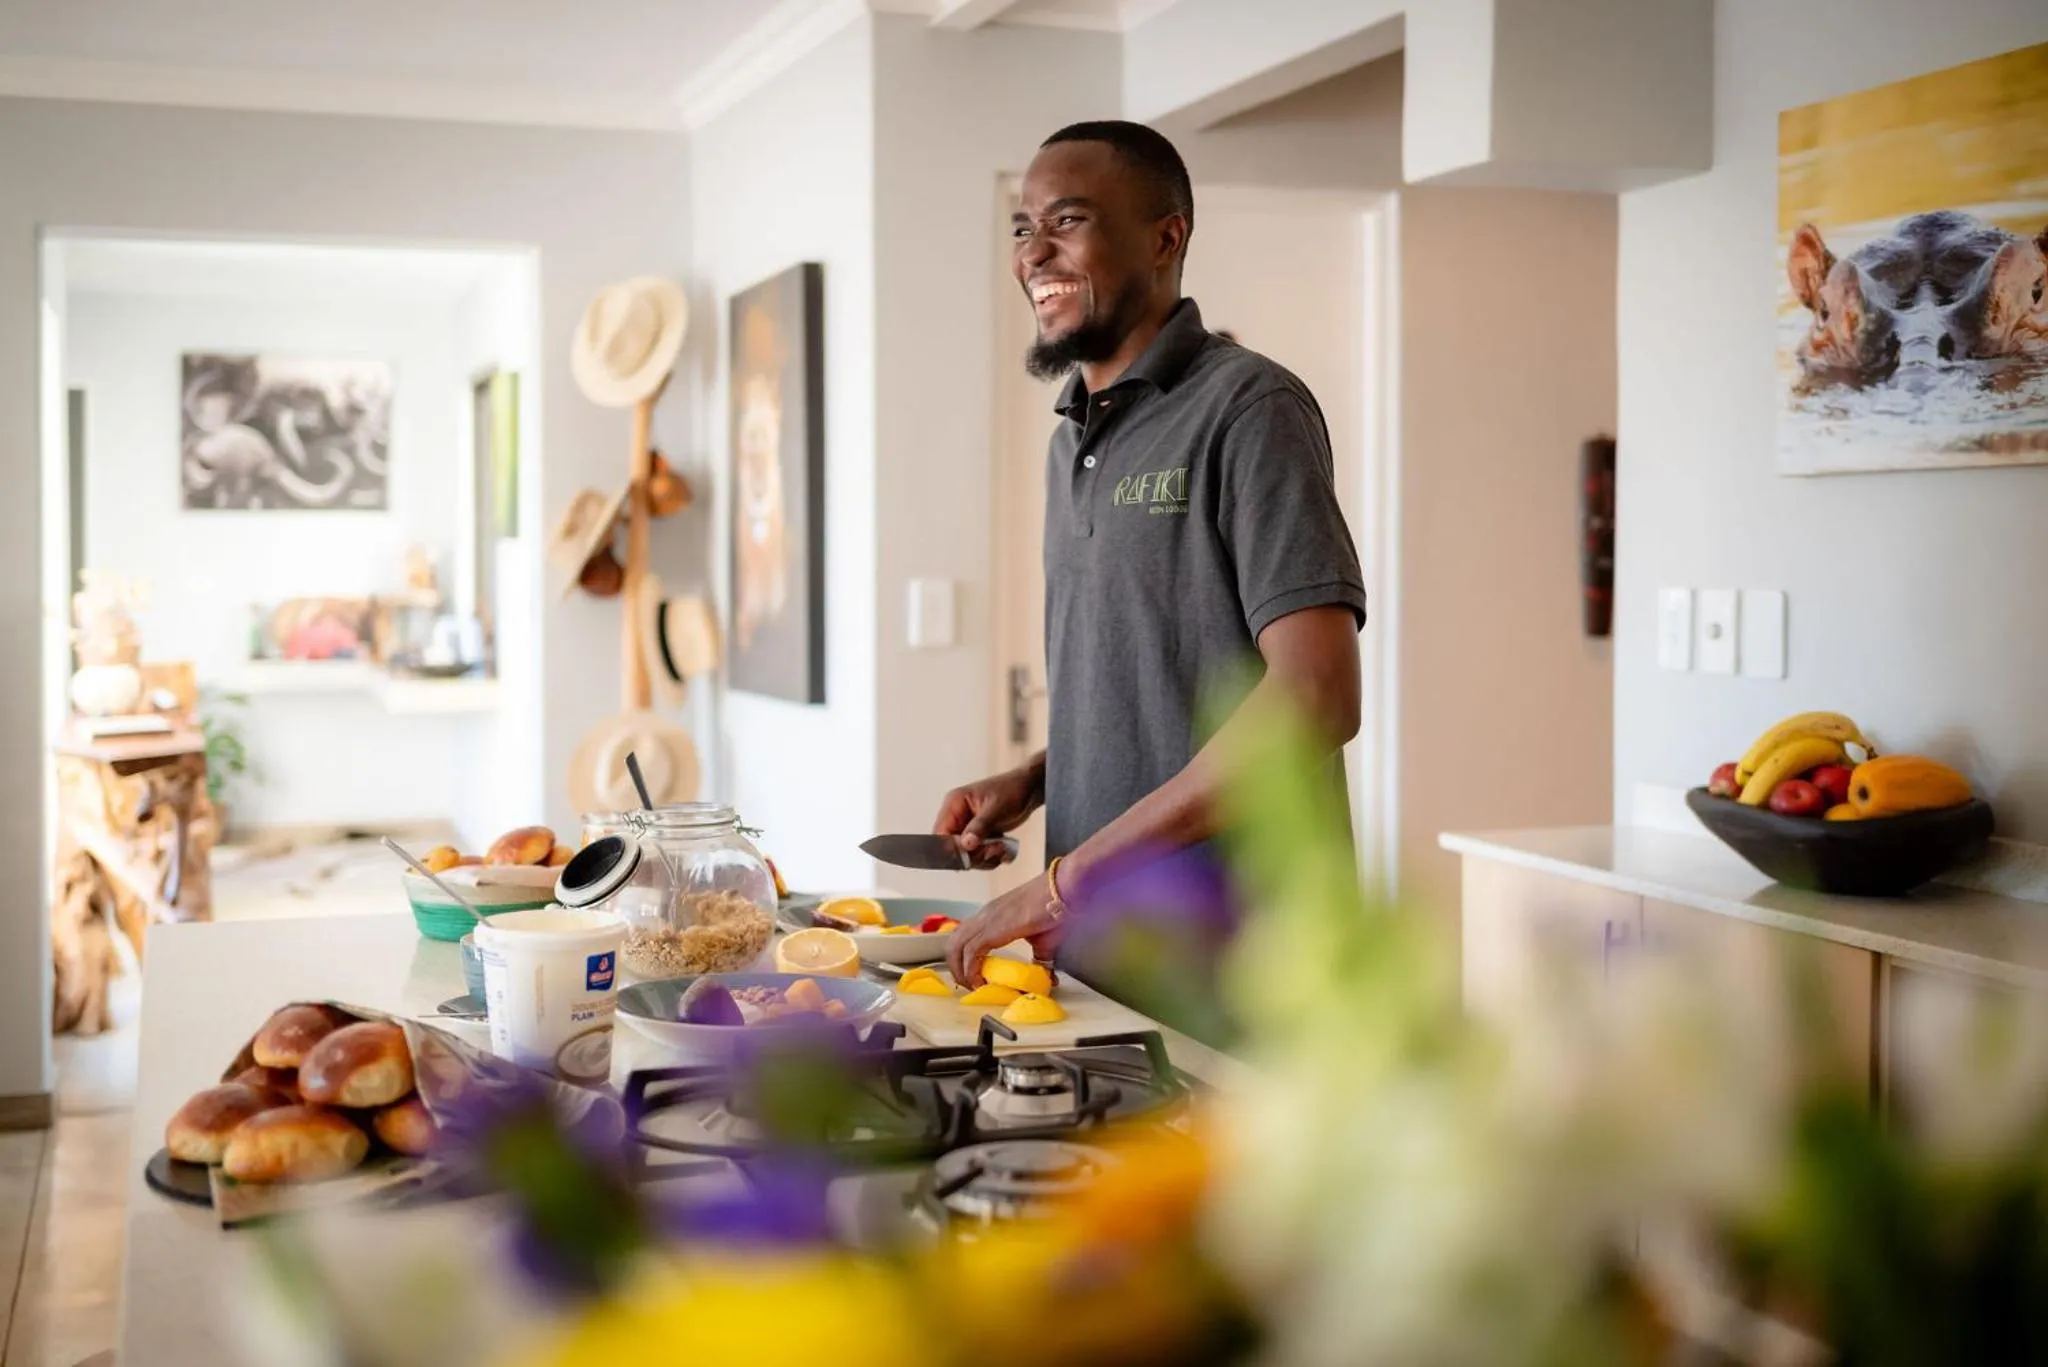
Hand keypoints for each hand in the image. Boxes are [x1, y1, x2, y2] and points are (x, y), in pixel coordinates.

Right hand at [932, 766, 1039, 868]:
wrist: (1029, 789)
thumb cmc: (1012, 790)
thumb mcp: (996, 809)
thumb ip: (980, 826)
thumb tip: (965, 844)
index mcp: (954, 803)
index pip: (940, 833)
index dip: (951, 848)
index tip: (969, 856)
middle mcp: (957, 816)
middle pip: (952, 848)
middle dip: (973, 854)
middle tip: (993, 851)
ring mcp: (967, 827)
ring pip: (965, 854)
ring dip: (984, 857)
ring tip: (1002, 849)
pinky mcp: (978, 835)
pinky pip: (977, 854)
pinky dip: (989, 857)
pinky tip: (1003, 851)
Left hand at [947, 877, 1062, 987]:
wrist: (1062, 889)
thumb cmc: (1055, 909)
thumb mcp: (1043, 941)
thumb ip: (1040, 960)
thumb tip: (1048, 979)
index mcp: (991, 916)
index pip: (963, 937)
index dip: (961, 960)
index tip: (972, 978)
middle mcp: (984, 916)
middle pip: (952, 942)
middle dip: (955, 968)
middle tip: (968, 985)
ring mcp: (986, 920)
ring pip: (955, 946)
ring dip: (959, 970)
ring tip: (972, 986)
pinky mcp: (993, 928)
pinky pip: (971, 952)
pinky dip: (971, 970)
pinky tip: (980, 981)